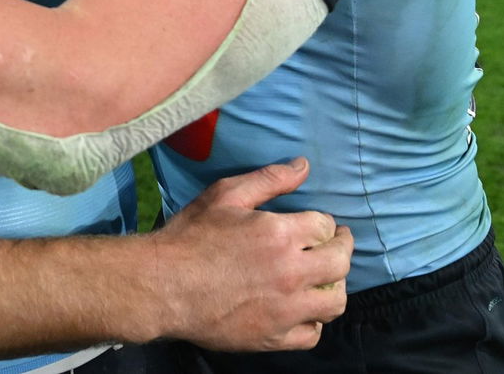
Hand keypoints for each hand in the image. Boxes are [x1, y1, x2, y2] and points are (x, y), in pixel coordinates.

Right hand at [148, 158, 350, 350]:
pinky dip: (313, 322)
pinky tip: (302, 310)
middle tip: (335, 245)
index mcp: (281, 234)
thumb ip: (269, 179)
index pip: (325, 225)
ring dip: (334, 287)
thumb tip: (304, 165)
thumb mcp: (225, 195)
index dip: (323, 222)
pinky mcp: (274, 337)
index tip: (317, 225)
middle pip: (340, 262)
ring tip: (323, 279)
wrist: (162, 286)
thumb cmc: (190, 237)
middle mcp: (291, 272)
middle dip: (341, 249)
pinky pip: (312, 334)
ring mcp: (285, 309)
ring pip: (335, 302)